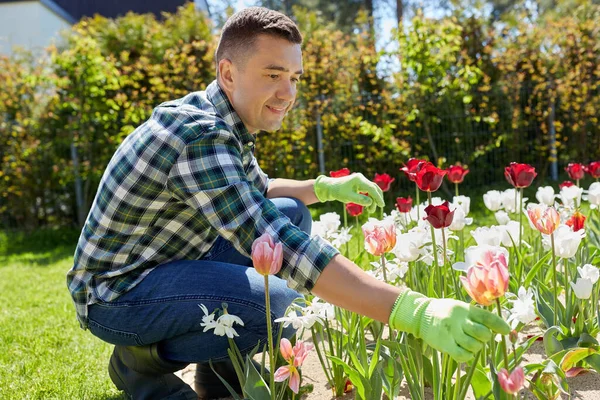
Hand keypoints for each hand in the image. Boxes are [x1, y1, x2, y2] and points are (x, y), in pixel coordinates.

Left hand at [313, 173, 384, 212]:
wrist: (330, 188)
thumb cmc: (338, 192)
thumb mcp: (348, 197)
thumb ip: (359, 199)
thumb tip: (370, 202)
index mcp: (359, 179)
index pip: (372, 188)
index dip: (378, 197)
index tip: (382, 205)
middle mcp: (361, 178)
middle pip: (374, 188)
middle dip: (377, 198)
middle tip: (379, 208)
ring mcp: (361, 181)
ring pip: (372, 190)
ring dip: (373, 200)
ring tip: (370, 211)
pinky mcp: (360, 185)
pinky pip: (368, 191)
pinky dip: (369, 198)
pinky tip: (368, 206)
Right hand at [389, 290, 509, 361]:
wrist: (421, 314)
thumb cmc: (445, 311)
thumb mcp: (460, 307)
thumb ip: (476, 315)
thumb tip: (498, 326)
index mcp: (465, 309)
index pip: (487, 317)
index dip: (500, 325)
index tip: (507, 331)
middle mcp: (459, 320)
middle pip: (483, 333)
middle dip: (485, 337)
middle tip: (479, 336)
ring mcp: (451, 332)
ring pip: (474, 346)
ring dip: (476, 347)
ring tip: (470, 343)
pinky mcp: (444, 344)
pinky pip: (463, 355)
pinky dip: (467, 355)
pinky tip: (464, 350)